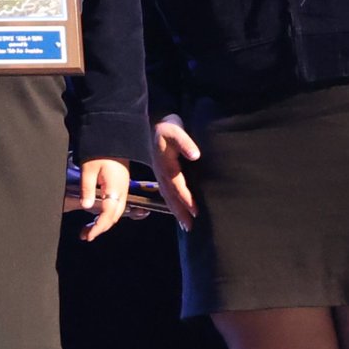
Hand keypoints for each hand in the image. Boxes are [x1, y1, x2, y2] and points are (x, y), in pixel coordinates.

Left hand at [77, 157, 129, 241]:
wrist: (113, 137)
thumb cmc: (100, 151)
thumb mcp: (88, 168)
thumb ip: (87, 188)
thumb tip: (87, 207)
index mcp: (115, 188)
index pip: (108, 214)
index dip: (99, 227)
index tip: (89, 236)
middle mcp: (122, 191)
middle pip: (114, 216)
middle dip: (100, 228)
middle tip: (85, 235)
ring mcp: (123, 189)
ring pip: (115, 212)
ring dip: (103, 222)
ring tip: (88, 229)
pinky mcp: (121, 186)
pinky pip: (116, 205)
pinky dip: (106, 214)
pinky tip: (97, 215)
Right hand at [152, 114, 199, 231]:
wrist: (152, 121)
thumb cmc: (165, 126)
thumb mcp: (175, 130)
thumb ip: (185, 142)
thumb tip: (196, 155)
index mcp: (166, 165)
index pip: (178, 186)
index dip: (187, 200)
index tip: (196, 212)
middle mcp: (161, 173)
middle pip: (171, 197)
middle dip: (180, 212)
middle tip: (190, 227)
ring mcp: (159, 173)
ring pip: (168, 196)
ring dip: (176, 211)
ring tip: (186, 225)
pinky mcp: (160, 171)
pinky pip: (166, 191)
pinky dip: (171, 202)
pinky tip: (176, 207)